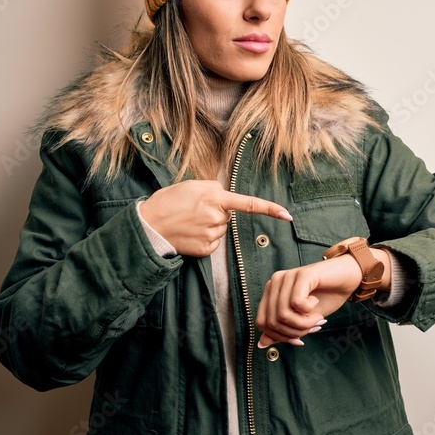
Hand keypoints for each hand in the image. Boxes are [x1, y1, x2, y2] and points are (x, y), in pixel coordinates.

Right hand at [141, 180, 291, 256]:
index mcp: (214, 198)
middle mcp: (216, 217)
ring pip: (220, 229)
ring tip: (187, 221)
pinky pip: (213, 243)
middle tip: (192, 210)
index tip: (286, 215)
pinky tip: (189, 234)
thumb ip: (213, 188)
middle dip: (215, 212)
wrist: (148, 226)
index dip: (269, 209)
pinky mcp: (205, 250)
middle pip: (227, 215)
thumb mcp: (190, 185)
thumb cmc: (168, 202)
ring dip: (209, 225)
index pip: (248, 204)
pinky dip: (204, 238)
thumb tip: (225, 197)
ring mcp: (211, 235)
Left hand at [255, 248, 391, 346]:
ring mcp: (287, 277)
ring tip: (317, 318)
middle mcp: (274, 282)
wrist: (348, 277)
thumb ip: (282, 329)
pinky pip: (296, 303)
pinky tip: (316, 303)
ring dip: (303, 324)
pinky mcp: (301, 275)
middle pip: (272, 322)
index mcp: (271, 292)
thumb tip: (262, 343)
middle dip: (294, 332)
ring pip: (283, 315)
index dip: (280, 337)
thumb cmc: (326, 296)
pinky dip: (309, 311)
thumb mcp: (303, 318)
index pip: (262, 322)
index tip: (300, 339)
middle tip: (312, 327)